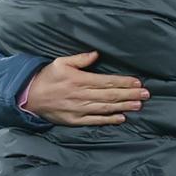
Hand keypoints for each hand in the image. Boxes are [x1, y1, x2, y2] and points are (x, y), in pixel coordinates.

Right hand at [26, 51, 147, 125]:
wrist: (29, 97)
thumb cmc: (46, 77)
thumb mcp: (60, 62)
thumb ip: (79, 59)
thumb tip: (96, 54)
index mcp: (79, 80)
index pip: (106, 81)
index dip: (124, 82)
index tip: (137, 82)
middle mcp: (81, 95)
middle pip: (110, 95)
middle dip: (130, 94)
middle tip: (146, 94)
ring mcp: (79, 109)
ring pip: (106, 108)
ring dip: (124, 106)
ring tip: (139, 105)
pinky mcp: (75, 120)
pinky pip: (95, 120)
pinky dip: (109, 120)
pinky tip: (121, 118)